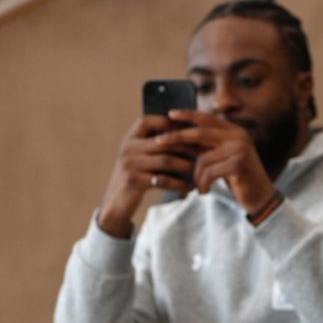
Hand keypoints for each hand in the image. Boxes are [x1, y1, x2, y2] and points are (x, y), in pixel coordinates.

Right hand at [96, 116, 198, 237]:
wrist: (116, 201)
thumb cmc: (136, 175)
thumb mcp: (141, 156)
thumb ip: (156, 144)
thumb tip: (189, 133)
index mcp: (130, 138)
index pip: (149, 121)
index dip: (169, 122)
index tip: (191, 129)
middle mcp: (128, 148)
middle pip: (164, 142)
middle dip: (188, 147)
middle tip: (206, 152)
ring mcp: (130, 164)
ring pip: (167, 161)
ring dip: (188, 166)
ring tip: (201, 171)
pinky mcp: (134, 182)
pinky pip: (164, 180)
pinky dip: (180, 184)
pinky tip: (191, 187)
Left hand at [155, 110, 276, 212]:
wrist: (260, 197)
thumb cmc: (238, 178)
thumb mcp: (223, 157)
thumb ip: (209, 146)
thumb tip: (180, 136)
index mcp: (235, 131)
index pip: (208, 118)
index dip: (188, 114)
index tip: (169, 114)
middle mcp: (239, 137)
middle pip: (200, 133)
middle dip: (177, 137)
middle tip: (158, 142)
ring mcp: (240, 150)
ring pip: (202, 159)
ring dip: (196, 176)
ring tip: (199, 186)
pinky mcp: (238, 165)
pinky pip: (209, 172)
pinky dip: (203, 184)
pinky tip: (205, 192)